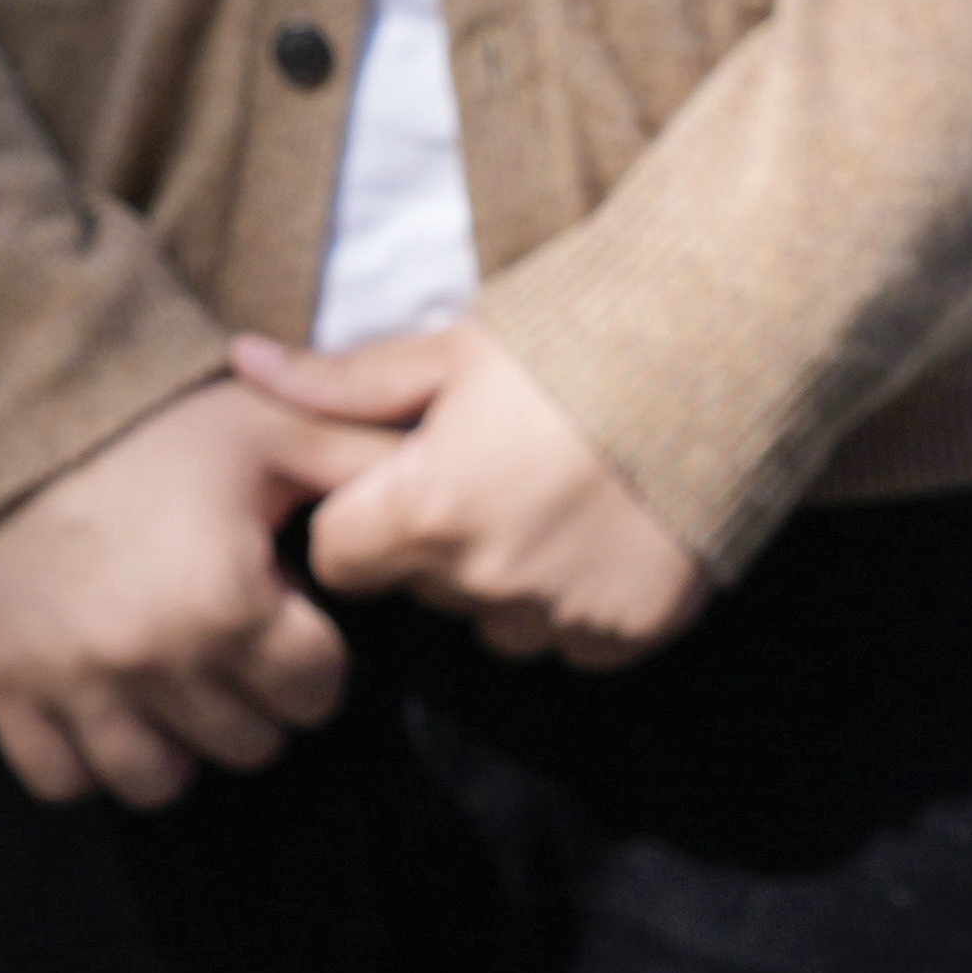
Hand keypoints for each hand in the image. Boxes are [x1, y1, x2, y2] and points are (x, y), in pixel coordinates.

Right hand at [0, 372, 399, 808]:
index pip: (314, 696)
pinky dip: (91, 760)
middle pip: (246, 746)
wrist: (25, 418)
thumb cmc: (166, 428)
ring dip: (181, 744)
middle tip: (240, 650)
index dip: (317, 659)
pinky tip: (114, 707)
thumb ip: (370, 466)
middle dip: (258, 702)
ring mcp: (72, 684)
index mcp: (229, 604)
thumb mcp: (281, 429)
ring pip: (157, 782)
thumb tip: (451, 485)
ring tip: (183, 685)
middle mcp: (150, 660)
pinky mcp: (6, 691)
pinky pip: (62, 781)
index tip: (294, 623)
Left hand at [228, 325, 715, 669]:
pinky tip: (613, 527)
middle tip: (505, 468)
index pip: (342, 557)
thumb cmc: (580, 334)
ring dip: (514, 577)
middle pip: (424, 589)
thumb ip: (343, 381)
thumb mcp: (455, 349)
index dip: (369, 516)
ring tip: (566, 495)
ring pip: (498, 622)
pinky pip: (576, 638)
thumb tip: (241, 362)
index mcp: (426, 509)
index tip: (416, 474)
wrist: (730, 340)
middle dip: (445, 542)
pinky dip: (584, 597)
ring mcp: (565, 611)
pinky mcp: (634, 627)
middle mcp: (487, 577)